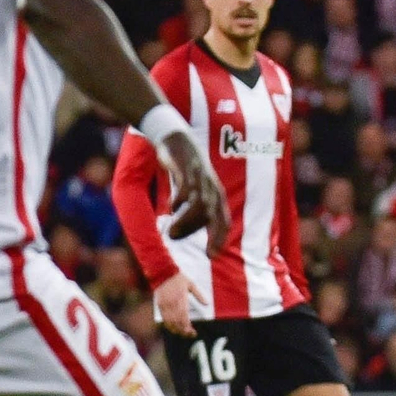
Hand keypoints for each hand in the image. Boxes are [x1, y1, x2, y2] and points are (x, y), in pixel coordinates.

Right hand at [155, 271, 203, 336]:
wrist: (164, 273)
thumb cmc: (178, 278)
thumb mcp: (191, 285)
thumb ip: (199, 295)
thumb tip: (207, 304)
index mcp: (181, 299)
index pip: (184, 318)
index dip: (188, 328)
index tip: (193, 332)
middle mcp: (173, 304)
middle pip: (177, 322)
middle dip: (183, 331)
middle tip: (189, 334)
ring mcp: (165, 305)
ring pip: (170, 322)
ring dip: (176, 330)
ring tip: (182, 333)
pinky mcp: (160, 305)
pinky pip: (164, 319)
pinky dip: (168, 325)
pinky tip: (173, 328)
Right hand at [160, 132, 229, 255]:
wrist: (179, 141)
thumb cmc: (186, 172)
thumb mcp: (192, 193)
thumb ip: (189, 213)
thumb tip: (177, 235)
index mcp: (216, 197)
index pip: (224, 222)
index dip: (219, 239)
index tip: (211, 255)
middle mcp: (212, 190)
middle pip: (212, 217)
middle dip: (196, 232)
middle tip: (177, 240)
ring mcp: (201, 179)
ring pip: (200, 206)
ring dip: (186, 222)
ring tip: (171, 232)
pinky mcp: (188, 170)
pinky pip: (187, 190)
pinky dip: (180, 203)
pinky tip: (172, 208)